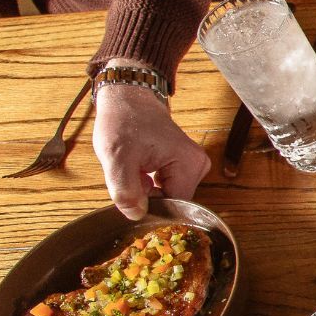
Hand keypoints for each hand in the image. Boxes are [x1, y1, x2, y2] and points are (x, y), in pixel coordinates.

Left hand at [91, 72, 209, 219]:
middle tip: (133, 177)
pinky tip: (142, 170)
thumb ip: (125, 190)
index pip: (176, 206)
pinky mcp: (187, 164)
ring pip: (171, 195)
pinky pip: (170, 187)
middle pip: (175, 201)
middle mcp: (199, 165)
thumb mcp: (116, 158)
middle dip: (150, 197)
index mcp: (189, 164)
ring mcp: (195, 165)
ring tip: (137, 170)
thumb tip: (137, 215)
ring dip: (150, 191)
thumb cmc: (124, 122)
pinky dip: (153, 185)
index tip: (133, 196)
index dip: (152, 208)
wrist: (128, 101)